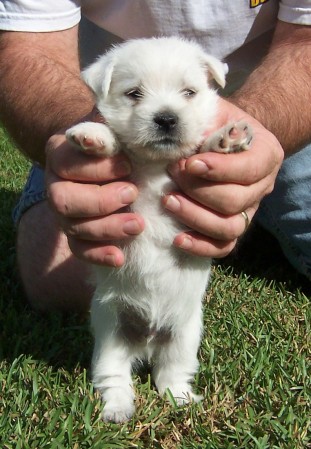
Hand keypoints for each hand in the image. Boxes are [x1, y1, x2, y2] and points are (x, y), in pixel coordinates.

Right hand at [45, 129, 144, 266]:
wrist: (110, 160)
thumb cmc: (114, 142)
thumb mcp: (112, 128)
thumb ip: (104, 131)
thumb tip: (94, 142)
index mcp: (59, 155)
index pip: (67, 164)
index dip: (97, 168)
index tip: (128, 165)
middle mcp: (55, 186)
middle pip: (64, 201)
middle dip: (101, 201)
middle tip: (133, 193)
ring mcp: (62, 213)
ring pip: (73, 228)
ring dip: (107, 228)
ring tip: (138, 225)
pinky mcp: (75, 234)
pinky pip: (79, 250)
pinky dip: (98, 255)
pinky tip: (119, 257)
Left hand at [162, 98, 283, 257]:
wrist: (223, 137)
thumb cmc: (216, 124)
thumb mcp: (214, 113)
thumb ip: (204, 123)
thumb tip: (178, 140)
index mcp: (266, 154)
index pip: (248, 168)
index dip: (218, 169)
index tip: (189, 163)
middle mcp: (262, 186)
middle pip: (235, 200)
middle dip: (198, 190)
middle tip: (172, 175)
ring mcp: (248, 210)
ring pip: (229, 227)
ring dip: (195, 217)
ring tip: (168, 201)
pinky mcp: (233, 227)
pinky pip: (223, 247)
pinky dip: (201, 245)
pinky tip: (178, 239)